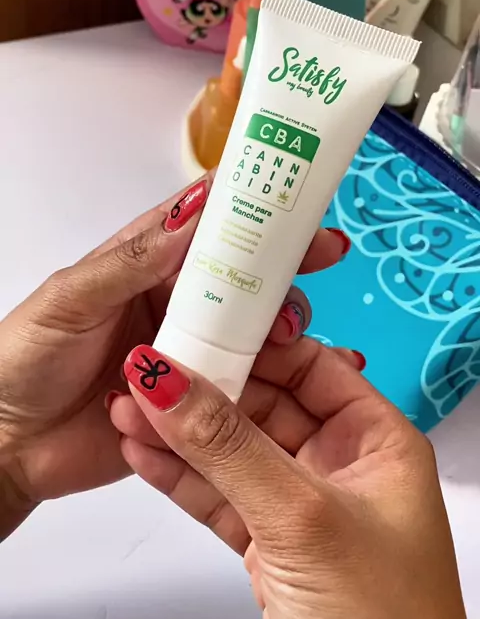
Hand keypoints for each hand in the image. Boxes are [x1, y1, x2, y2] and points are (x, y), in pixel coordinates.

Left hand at [0, 174, 347, 529]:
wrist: (7, 446)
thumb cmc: (23, 360)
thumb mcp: (72, 299)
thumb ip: (131, 261)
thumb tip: (191, 214)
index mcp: (142, 264)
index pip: (201, 223)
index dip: (248, 205)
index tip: (292, 197)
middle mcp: (170, 301)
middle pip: (238, 274)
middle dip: (282, 263)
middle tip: (322, 254)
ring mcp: (185, 350)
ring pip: (248, 326)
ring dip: (280, 321)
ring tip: (295, 329)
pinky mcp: (194, 398)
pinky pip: (241, 382)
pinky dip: (273, 376)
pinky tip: (302, 372)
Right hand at [115, 341, 465, 618]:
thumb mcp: (303, 517)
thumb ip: (231, 449)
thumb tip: (174, 386)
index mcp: (376, 441)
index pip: (310, 366)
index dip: (254, 344)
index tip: (202, 326)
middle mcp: (340, 466)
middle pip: (262, 405)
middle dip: (203, 390)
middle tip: (151, 368)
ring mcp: (299, 506)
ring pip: (231, 452)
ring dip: (178, 432)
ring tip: (129, 406)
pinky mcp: (267, 545)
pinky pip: (217, 496)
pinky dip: (178, 477)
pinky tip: (143, 452)